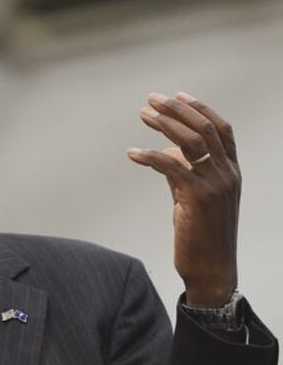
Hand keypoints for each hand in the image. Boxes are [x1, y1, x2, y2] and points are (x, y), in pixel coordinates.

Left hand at [127, 91, 239, 307]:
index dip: (202, 109)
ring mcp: (215, 184)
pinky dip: (150, 156)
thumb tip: (165, 152)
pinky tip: (132, 153)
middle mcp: (228, 174)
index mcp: (231, 171)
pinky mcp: (198, 198)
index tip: (179, 96)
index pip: (222, 130)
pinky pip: (171, 167)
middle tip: (152, 99)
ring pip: (191, 142)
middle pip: (204, 129)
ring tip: (143, 114)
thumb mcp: (194, 197)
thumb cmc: (201, 234)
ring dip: (164, 123)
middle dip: (177, 110)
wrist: (211, 268)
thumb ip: (183, 173)